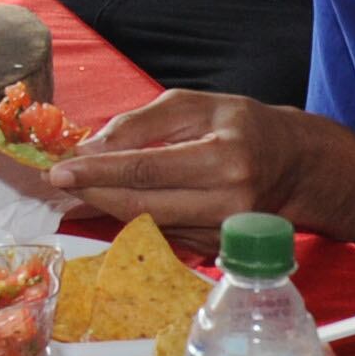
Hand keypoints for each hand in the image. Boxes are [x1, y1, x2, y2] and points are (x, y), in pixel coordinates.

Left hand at [46, 90, 354, 237]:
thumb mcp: (195, 106)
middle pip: (142, 206)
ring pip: (148, 225)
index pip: (146, 169)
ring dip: (108, 207)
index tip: (59, 172)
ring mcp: (224, 233)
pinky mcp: (217, 249)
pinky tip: (115, 201)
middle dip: (94, 194)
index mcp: (225, 158)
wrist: (295, 166)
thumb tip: (90, 148)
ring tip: (80, 189)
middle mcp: (228, 202)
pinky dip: (134, 218)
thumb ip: (141, 125)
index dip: (98, 171)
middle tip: (59, 183)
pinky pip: (162, 234)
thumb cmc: (242, 126)